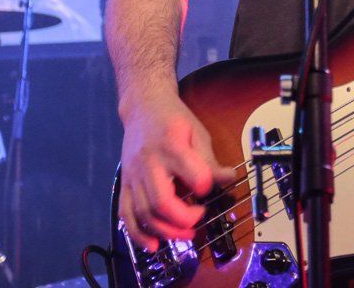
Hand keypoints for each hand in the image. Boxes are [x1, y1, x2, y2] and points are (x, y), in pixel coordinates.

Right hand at [118, 94, 234, 250]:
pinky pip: (126, 214)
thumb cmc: (173, 119)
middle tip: (199, 219)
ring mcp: (133, 175)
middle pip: (162, 202)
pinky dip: (138, 234)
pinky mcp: (124, 184)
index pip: (193, 174)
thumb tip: (229, 179)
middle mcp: (149, 163)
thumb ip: (210, 160)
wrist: (142, 107)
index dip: (205, 186)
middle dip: (183, 220)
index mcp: (172, 146)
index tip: (209, 187)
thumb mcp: (197, 133)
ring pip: (144, 213)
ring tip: (186, 234)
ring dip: (166, 231)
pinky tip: (153, 245)